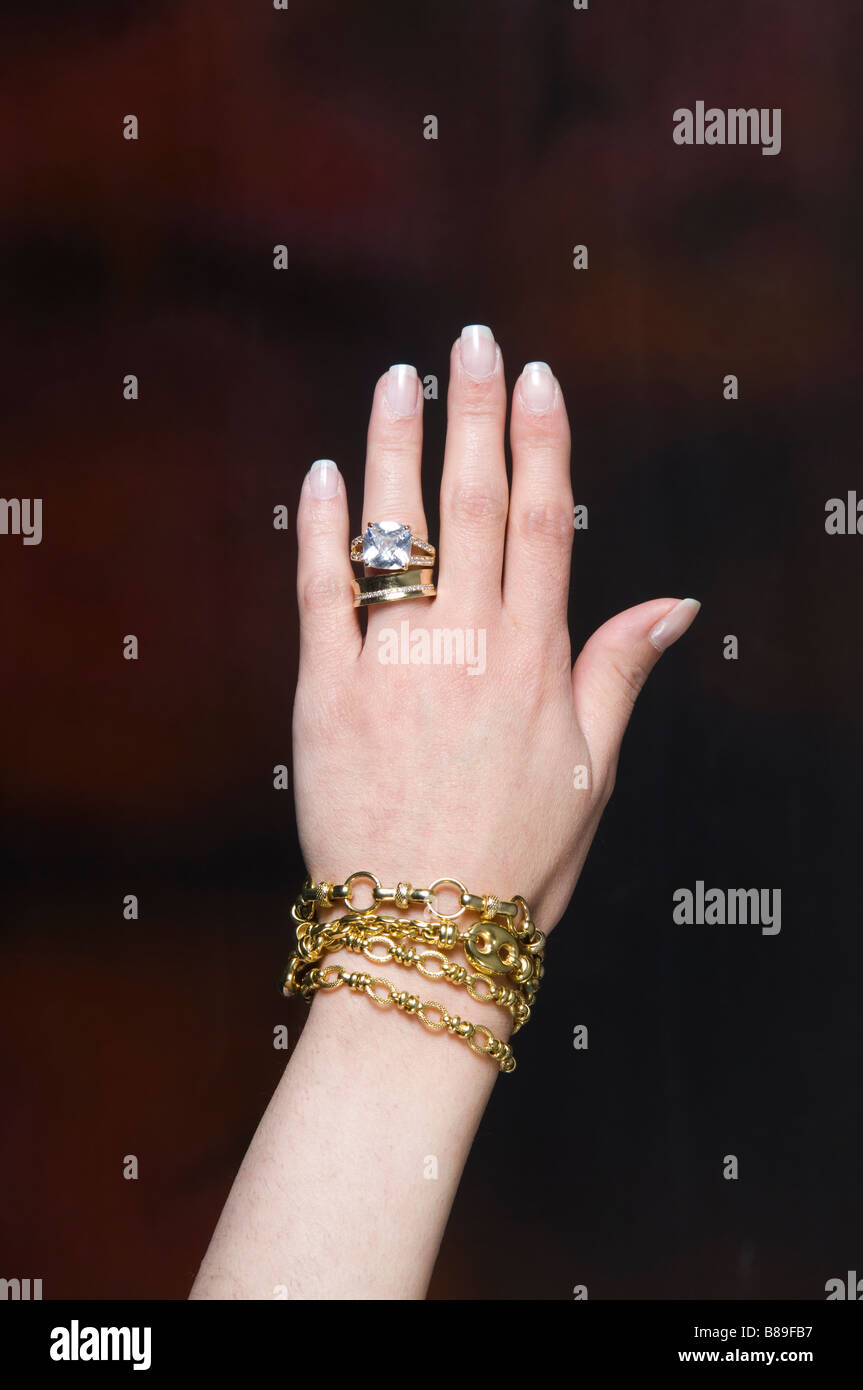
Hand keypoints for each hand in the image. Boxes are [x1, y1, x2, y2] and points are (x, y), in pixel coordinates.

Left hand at [292, 325, 698, 934]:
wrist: (426, 931)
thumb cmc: (518, 858)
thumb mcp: (594, 771)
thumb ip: (620, 672)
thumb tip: (675, 603)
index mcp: (534, 663)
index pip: (542, 525)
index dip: (539, 445)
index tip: (536, 381)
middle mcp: (466, 649)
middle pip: (472, 508)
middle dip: (474, 415)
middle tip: (472, 341)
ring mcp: (391, 667)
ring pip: (395, 535)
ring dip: (396, 448)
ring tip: (398, 378)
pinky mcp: (326, 695)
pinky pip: (320, 596)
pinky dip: (320, 532)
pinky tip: (323, 475)